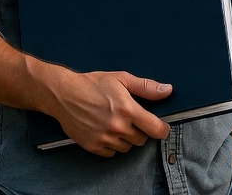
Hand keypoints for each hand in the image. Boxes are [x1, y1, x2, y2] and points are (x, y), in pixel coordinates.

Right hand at [48, 70, 172, 156]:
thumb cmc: (92, 84)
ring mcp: (105, 138)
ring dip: (125, 138)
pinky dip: (112, 145)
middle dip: (140, 130)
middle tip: (129, 119)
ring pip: (127, 147)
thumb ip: (146, 87)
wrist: (63, 94)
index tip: (161, 127)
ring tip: (114, 123)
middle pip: (142, 140)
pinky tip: (105, 131)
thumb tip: (167, 91)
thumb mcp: (121, 79)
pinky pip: (112, 153)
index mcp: (127, 109)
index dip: (162, 129)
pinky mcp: (93, 146)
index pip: (156, 129)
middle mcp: (117, 127)